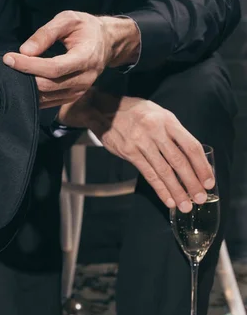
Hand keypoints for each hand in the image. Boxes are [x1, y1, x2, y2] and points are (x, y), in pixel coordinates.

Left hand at [3, 11, 139, 108]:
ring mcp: (79, 92)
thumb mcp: (68, 19)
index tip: (9, 58)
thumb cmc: (85, 28)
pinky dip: (33, 94)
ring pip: (47, 95)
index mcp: (86, 58)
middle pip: (48, 85)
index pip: (54, 68)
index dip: (29, 65)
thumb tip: (25, 51)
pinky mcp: (72, 97)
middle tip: (7, 63)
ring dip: (26, 86)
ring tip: (11, 72)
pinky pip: (49, 101)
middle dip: (24, 75)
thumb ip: (46, 33)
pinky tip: (21, 83)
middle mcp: (84, 79)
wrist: (106, 43)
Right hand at [58, 92, 214, 212]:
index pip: (191, 146)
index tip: (208, 181)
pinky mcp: (129, 152)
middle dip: (192, 182)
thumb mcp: (159, 114)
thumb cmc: (136, 112)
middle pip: (179, 161)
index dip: (202, 166)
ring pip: (163, 171)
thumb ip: (173, 133)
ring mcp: (141, 142)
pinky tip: (167, 199)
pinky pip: (148, 173)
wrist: (106, 109)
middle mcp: (155, 131)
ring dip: (176, 190)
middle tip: (200, 198)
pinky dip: (159, 188)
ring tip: (185, 204)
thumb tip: (189, 157)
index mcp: (168, 121)